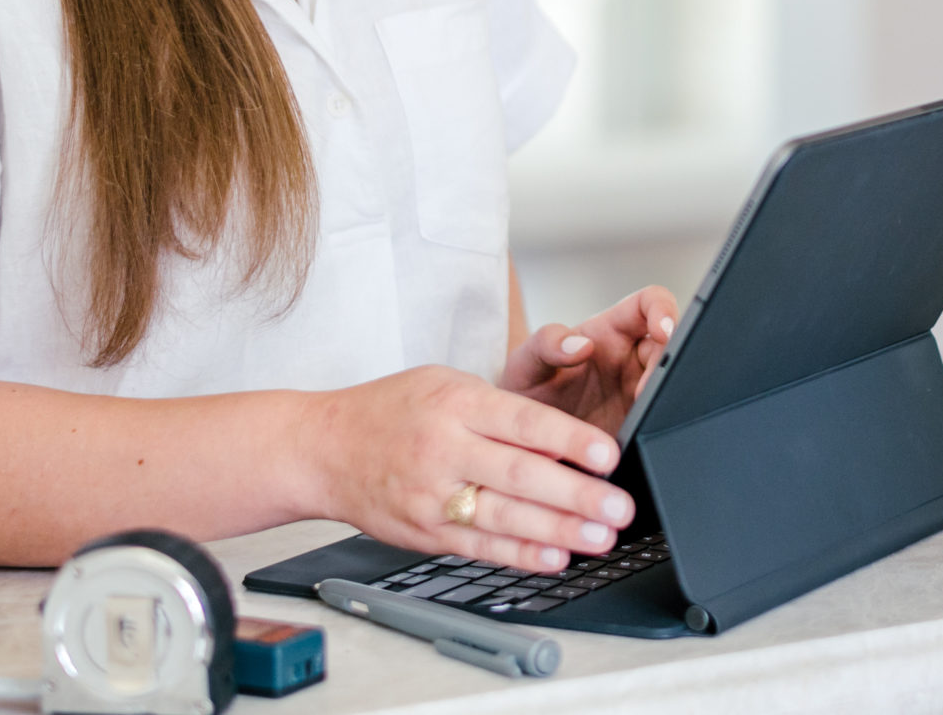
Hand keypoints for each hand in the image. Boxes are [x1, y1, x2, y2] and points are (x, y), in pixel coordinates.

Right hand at [304, 365, 634, 573]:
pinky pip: (480, 547)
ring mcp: (432, 495)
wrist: (323, 449)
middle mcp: (445, 449)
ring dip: (558, 532)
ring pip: (504, 517)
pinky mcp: (424, 532)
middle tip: (620, 507)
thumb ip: (501, 409)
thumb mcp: (446, 384)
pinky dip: (519, 555)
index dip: (571, 440)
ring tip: (601, 538)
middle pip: (521, 475)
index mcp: (456, 403)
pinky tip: (554, 558)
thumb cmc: (391, 410)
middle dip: (577, 495)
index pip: (523, 422)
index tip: (610, 455)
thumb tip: (564, 440)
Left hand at [501, 286, 679, 434]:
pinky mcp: (639, 428)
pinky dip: (656, 428)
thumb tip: (580, 344)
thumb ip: (546, 343)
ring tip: (639, 417)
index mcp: (611, 331)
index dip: (664, 309)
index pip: (649, 303)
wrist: (518, 442)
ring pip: (672, 386)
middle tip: (644, 391)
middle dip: (666, 364)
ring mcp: (638, 394)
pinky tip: (635, 438)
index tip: (664, 330)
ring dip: (664, 398)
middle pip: (670, 347)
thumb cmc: (525, 390)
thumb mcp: (525, 363)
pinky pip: (659, 423)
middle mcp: (631, 359)